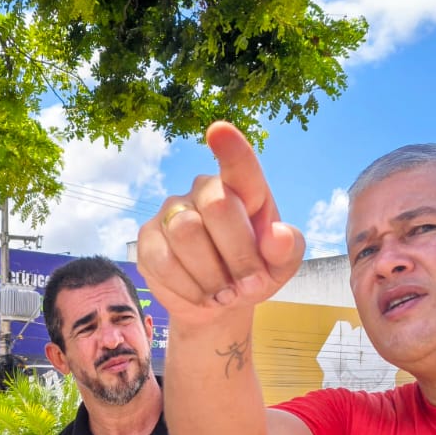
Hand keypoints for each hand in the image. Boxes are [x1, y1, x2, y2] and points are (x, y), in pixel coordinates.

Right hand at [135, 122, 305, 327]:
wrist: (218, 303)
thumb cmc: (253, 273)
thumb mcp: (280, 267)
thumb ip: (287, 249)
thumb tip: (279, 235)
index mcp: (243, 189)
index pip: (239, 165)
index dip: (230, 148)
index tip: (219, 131)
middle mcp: (203, 190)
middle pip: (218, 207)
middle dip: (239, 254)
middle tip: (249, 286)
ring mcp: (172, 211)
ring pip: (186, 234)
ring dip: (212, 275)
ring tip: (224, 295)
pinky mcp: (148, 238)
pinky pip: (163, 260)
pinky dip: (188, 287)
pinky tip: (201, 296)